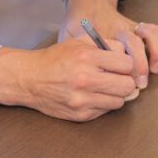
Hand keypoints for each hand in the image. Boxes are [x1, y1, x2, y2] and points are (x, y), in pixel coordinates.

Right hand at [0, 41, 136, 121]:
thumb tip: (126, 52)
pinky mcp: (80, 115)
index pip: (126, 64)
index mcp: (86, 58)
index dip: (126, 64)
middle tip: (117, 77)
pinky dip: (103, 103)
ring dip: (115, 94)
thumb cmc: (54, 59)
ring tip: (104, 87)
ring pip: (120, 101)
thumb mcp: (77, 42)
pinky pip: (105, 110)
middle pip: (127, 85)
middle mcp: (85, 80)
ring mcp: (83, 100)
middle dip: (125, 80)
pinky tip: (93, 95)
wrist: (30, 79)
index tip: (120, 65)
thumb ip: (103, 44)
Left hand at [60, 0, 157, 90]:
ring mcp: (130, 26)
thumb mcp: (68, 36)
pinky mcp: (139, 25)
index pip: (114, 51)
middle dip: (140, 65)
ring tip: (154, 70)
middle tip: (140, 84)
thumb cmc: (76, 24)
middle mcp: (118, 29)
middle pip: (134, 43)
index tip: (122, 82)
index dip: (121, 68)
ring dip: (155, 51)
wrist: (87, 2)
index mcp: (101, 33)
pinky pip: (157, 28)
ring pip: (149, 32)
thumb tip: (73, 75)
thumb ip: (71, 52)